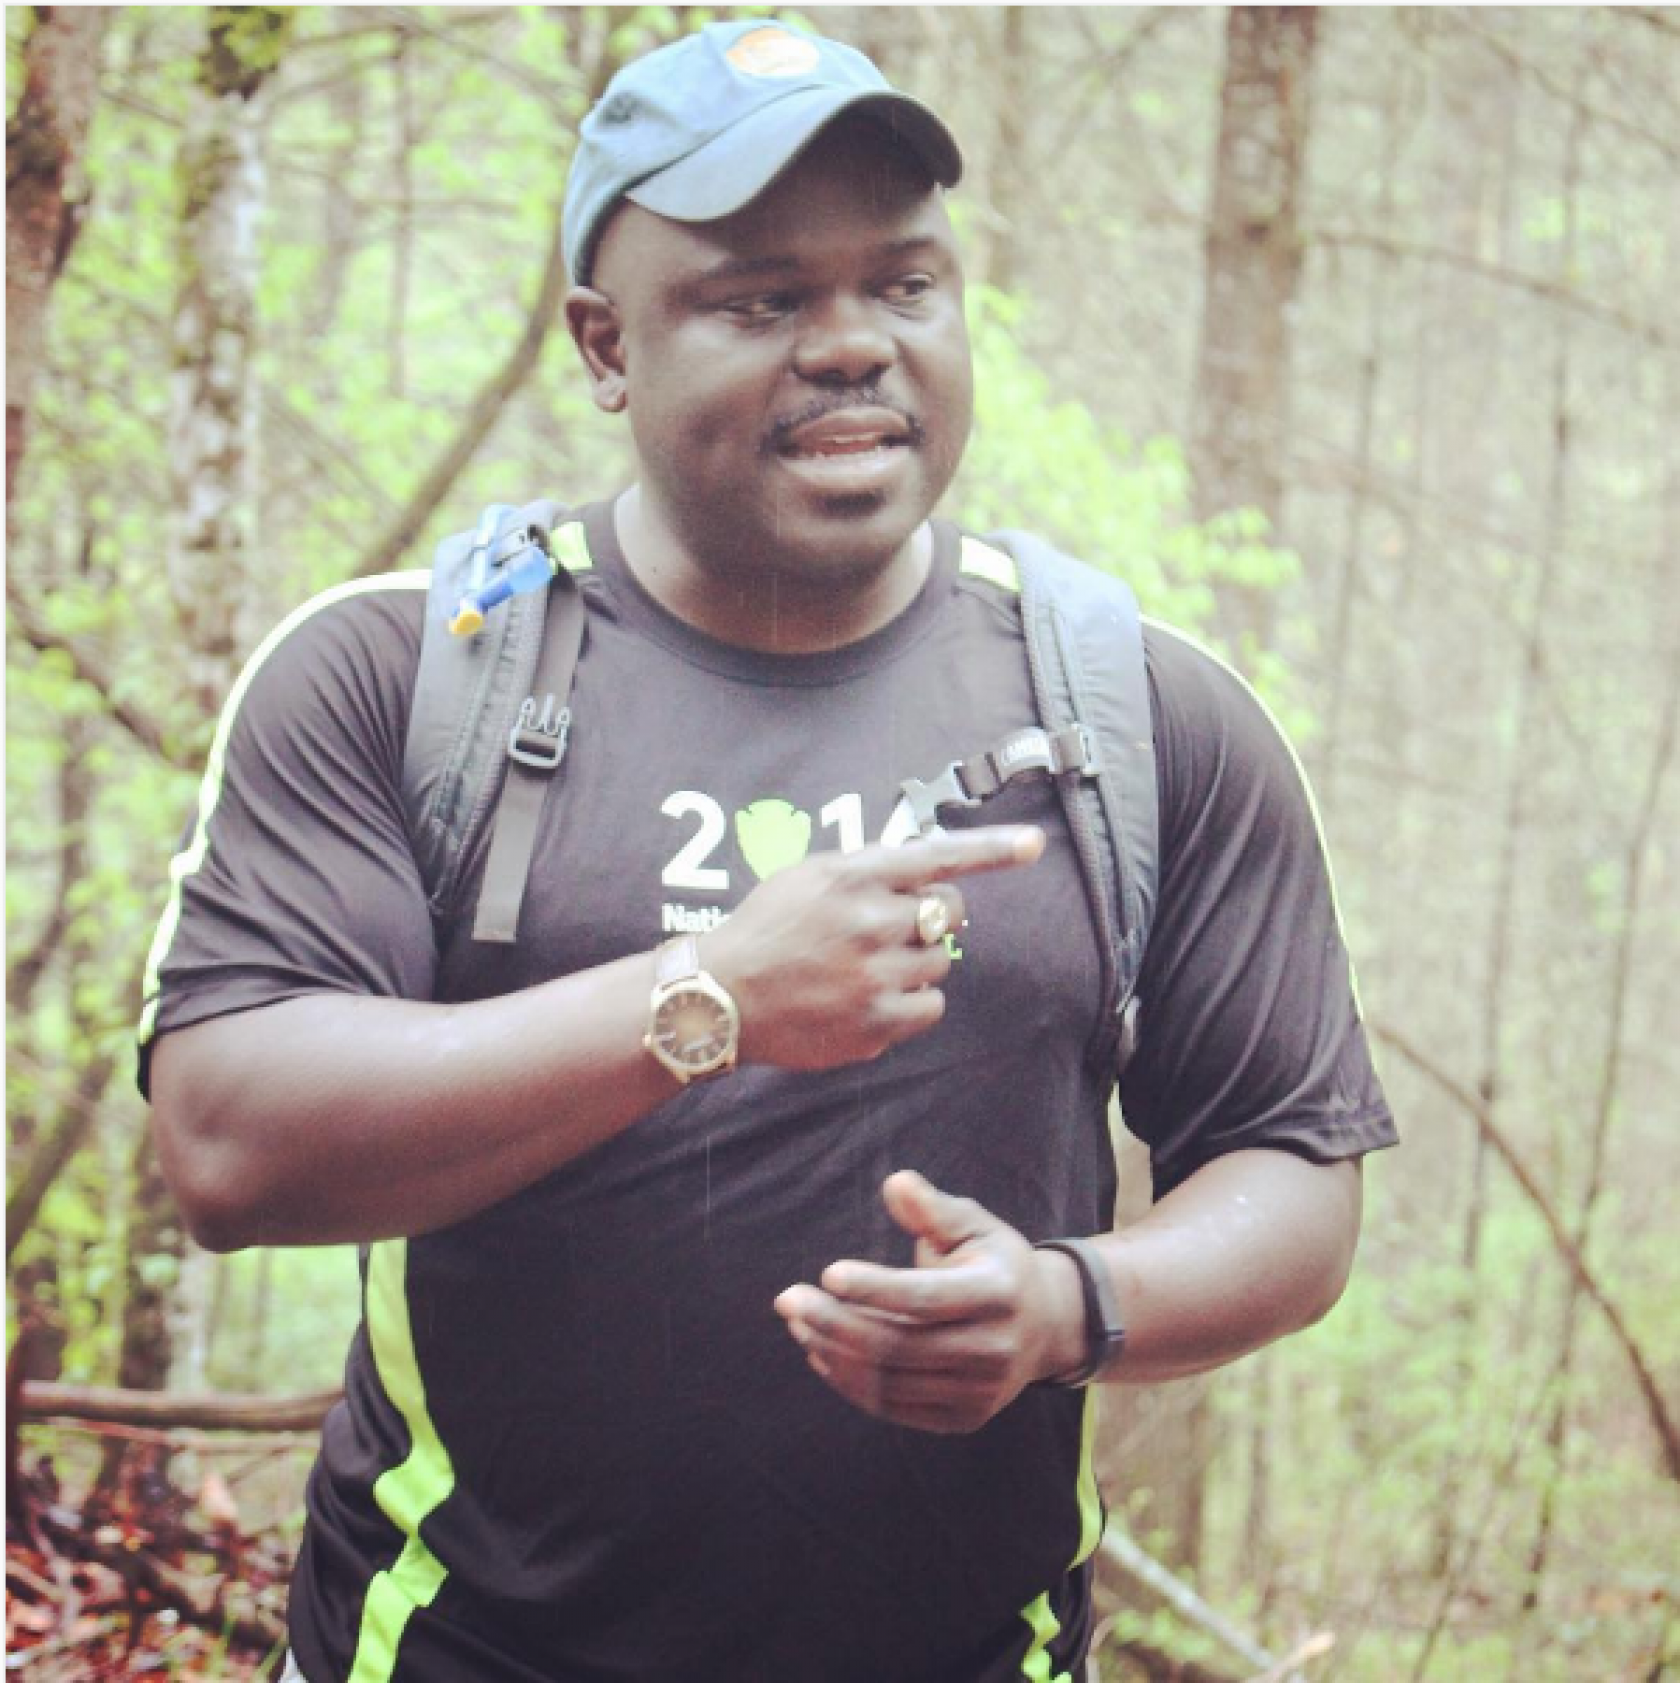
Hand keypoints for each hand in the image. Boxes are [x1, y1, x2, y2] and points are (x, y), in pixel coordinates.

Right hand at [703, 825, 1043, 1070]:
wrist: (721, 996)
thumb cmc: (766, 931)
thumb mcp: (808, 877)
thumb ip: (866, 869)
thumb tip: (924, 867)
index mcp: (853, 876)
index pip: (936, 856)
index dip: (993, 850)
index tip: (1035, 845)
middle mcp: (870, 921)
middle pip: (948, 912)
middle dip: (932, 918)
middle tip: (894, 929)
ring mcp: (875, 974)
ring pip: (939, 962)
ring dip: (915, 963)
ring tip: (864, 969)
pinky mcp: (876, 1022)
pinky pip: (931, 1007)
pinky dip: (912, 1004)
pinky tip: (873, 999)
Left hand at [773, 1170, 1087, 1432]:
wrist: (1042, 1326)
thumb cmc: (993, 1262)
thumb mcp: (974, 1225)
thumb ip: (934, 1209)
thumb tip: (895, 1183)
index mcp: (999, 1295)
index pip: (926, 1298)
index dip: (875, 1287)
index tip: (827, 1272)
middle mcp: (994, 1350)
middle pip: (898, 1346)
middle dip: (835, 1323)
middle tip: (788, 1299)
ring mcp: (979, 1393)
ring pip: (889, 1381)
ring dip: (833, 1351)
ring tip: (798, 1321)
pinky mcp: (961, 1419)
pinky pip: (892, 1406)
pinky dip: (849, 1381)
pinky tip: (820, 1350)